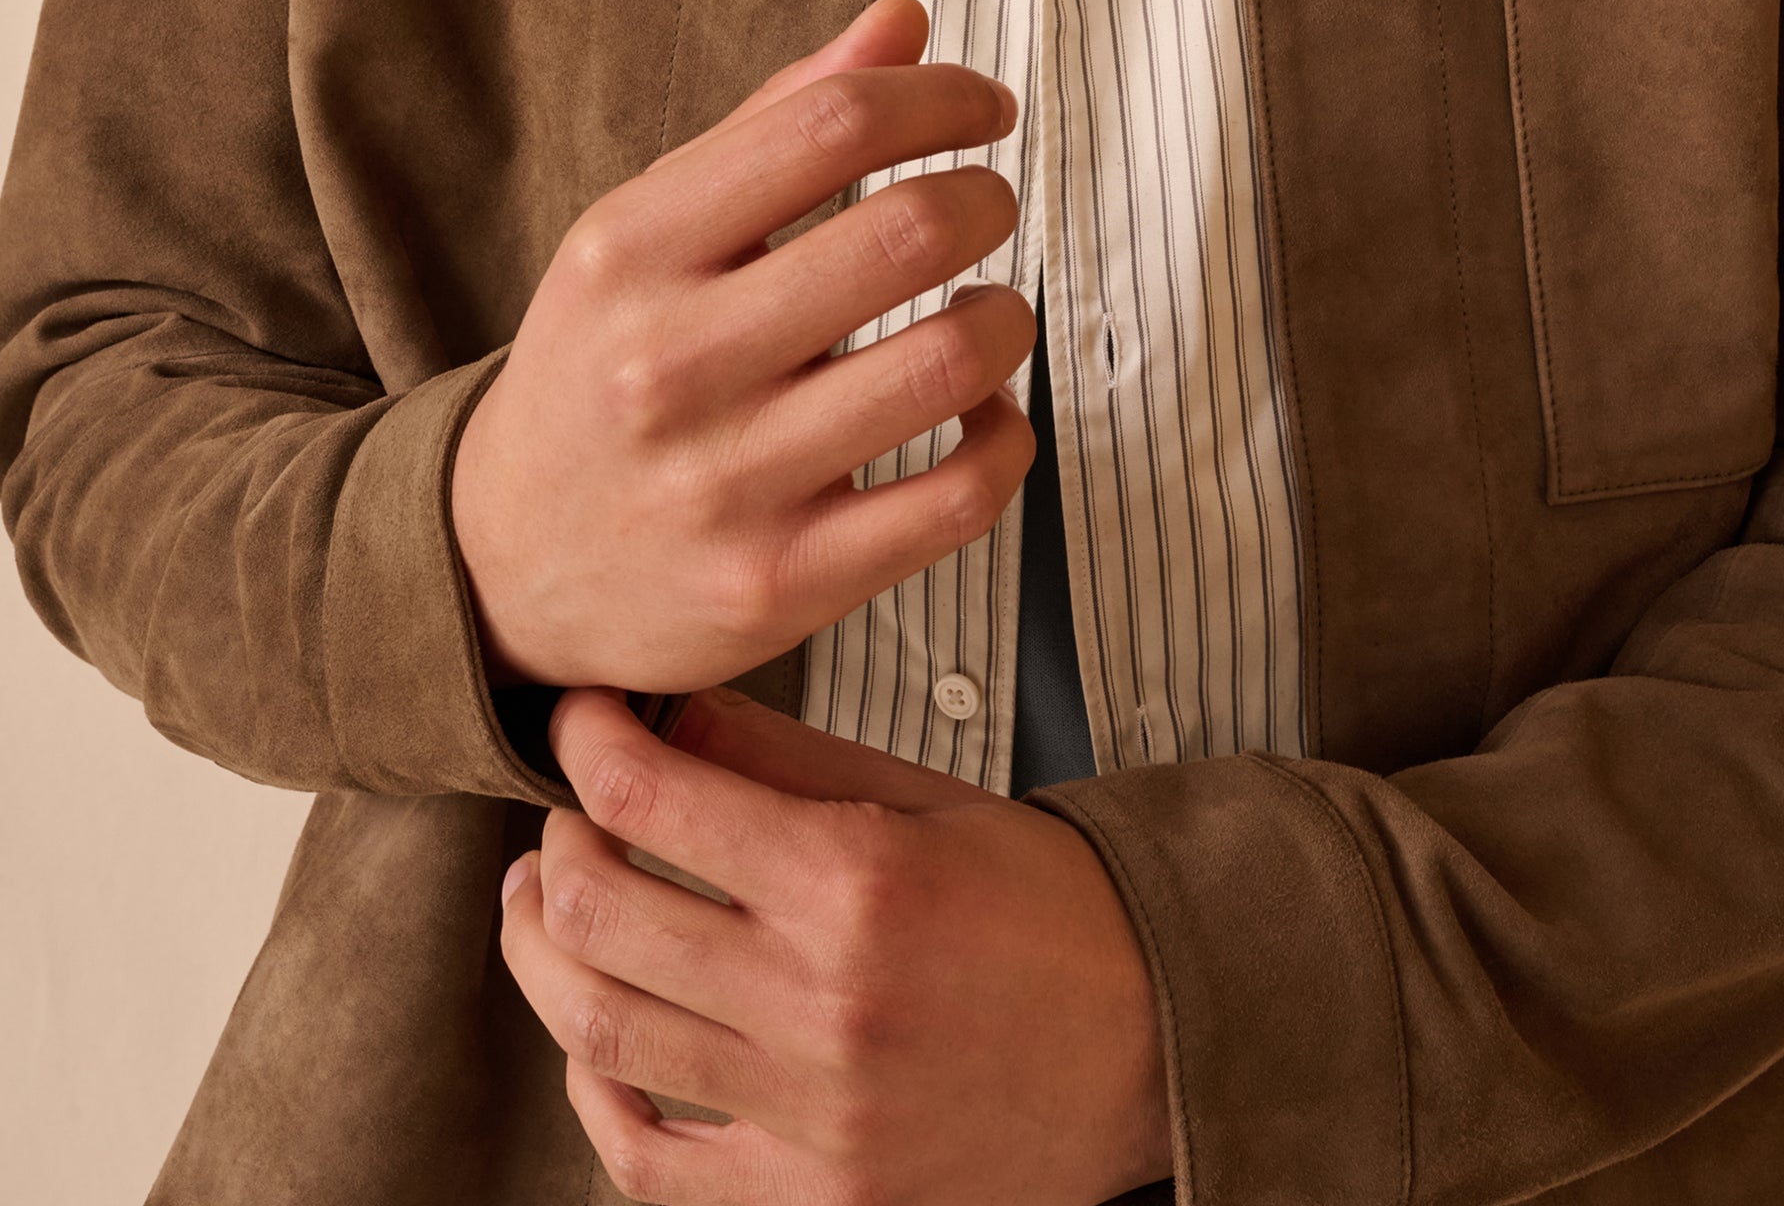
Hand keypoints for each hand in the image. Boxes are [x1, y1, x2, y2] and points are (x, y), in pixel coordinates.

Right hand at [451, 0, 1037, 693]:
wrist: (500, 564)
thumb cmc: (603, 370)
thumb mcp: (648, 232)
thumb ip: (777, 121)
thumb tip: (903, 22)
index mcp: (631, 248)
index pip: (830, 127)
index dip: (941, 100)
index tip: (983, 110)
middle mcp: (670, 362)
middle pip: (905, 235)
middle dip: (986, 201)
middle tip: (990, 206)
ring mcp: (725, 482)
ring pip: (947, 365)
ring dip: (1007, 320)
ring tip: (991, 312)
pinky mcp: (779, 585)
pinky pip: (956, 498)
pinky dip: (1004, 440)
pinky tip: (982, 414)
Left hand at [500, 686, 1173, 1205]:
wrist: (1153, 1036)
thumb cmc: (1043, 904)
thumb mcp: (924, 797)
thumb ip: (784, 757)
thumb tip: (665, 710)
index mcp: (856, 880)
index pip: (655, 797)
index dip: (587, 743)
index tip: (576, 720)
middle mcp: (823, 1002)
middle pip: (603, 914)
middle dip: (557, 845)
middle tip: (562, 815)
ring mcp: (814, 1115)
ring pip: (602, 1035)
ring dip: (545, 957)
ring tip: (545, 907)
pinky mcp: (818, 1198)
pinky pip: (649, 1166)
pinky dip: (595, 1099)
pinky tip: (592, 1042)